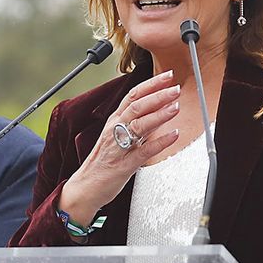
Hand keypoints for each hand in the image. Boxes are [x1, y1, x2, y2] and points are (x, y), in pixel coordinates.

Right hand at [58, 70, 183, 226]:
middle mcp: (115, 130)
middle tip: (175, 88)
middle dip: (158, 95)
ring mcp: (119, 146)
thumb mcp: (116, 135)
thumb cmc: (103, 161)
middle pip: (136, 106)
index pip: (133, 96)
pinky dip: (160, 142)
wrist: (86, 187)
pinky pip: (144, 151)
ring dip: (159, 114)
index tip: (167, 76)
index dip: (151, 84)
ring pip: (139, 125)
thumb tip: (156, 108)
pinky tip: (174, 135)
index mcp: (114, 121)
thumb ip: (134, 122)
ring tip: (176, 106)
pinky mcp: (125, 165)